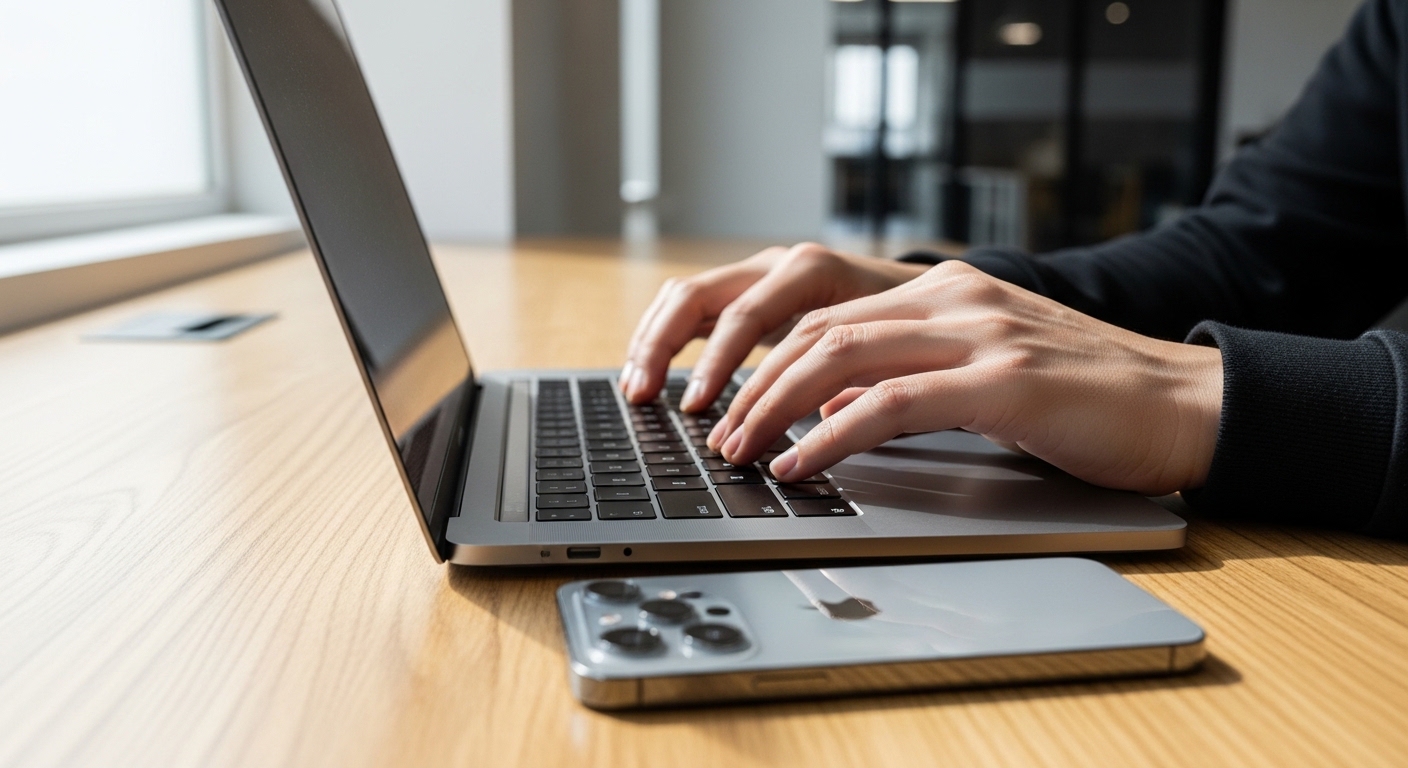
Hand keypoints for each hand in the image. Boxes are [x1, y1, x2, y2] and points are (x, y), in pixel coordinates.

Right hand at [618, 243, 929, 409]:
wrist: (928, 299)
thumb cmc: (913, 328)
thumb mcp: (895, 353)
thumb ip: (861, 384)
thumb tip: (822, 427)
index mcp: (812, 271)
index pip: (745, 314)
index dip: (717, 364)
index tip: (700, 409)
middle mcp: (778, 265)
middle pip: (698, 295)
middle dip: (664, 348)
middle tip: (647, 399)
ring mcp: (760, 275)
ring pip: (685, 296)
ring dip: (655, 342)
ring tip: (638, 391)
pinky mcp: (751, 293)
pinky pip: (694, 307)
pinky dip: (668, 340)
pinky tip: (654, 377)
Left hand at [708, 260, 1223, 494]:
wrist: (1186, 404)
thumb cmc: (1090, 399)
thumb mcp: (987, 374)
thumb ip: (913, 380)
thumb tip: (834, 411)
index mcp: (950, 291)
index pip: (831, 317)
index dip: (768, 362)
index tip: (733, 406)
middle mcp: (957, 298)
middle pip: (821, 332)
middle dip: (755, 384)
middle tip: (719, 432)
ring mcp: (980, 334)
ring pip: (843, 358)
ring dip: (776, 407)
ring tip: (740, 450)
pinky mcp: (1002, 381)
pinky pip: (890, 405)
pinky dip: (831, 436)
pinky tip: (801, 463)